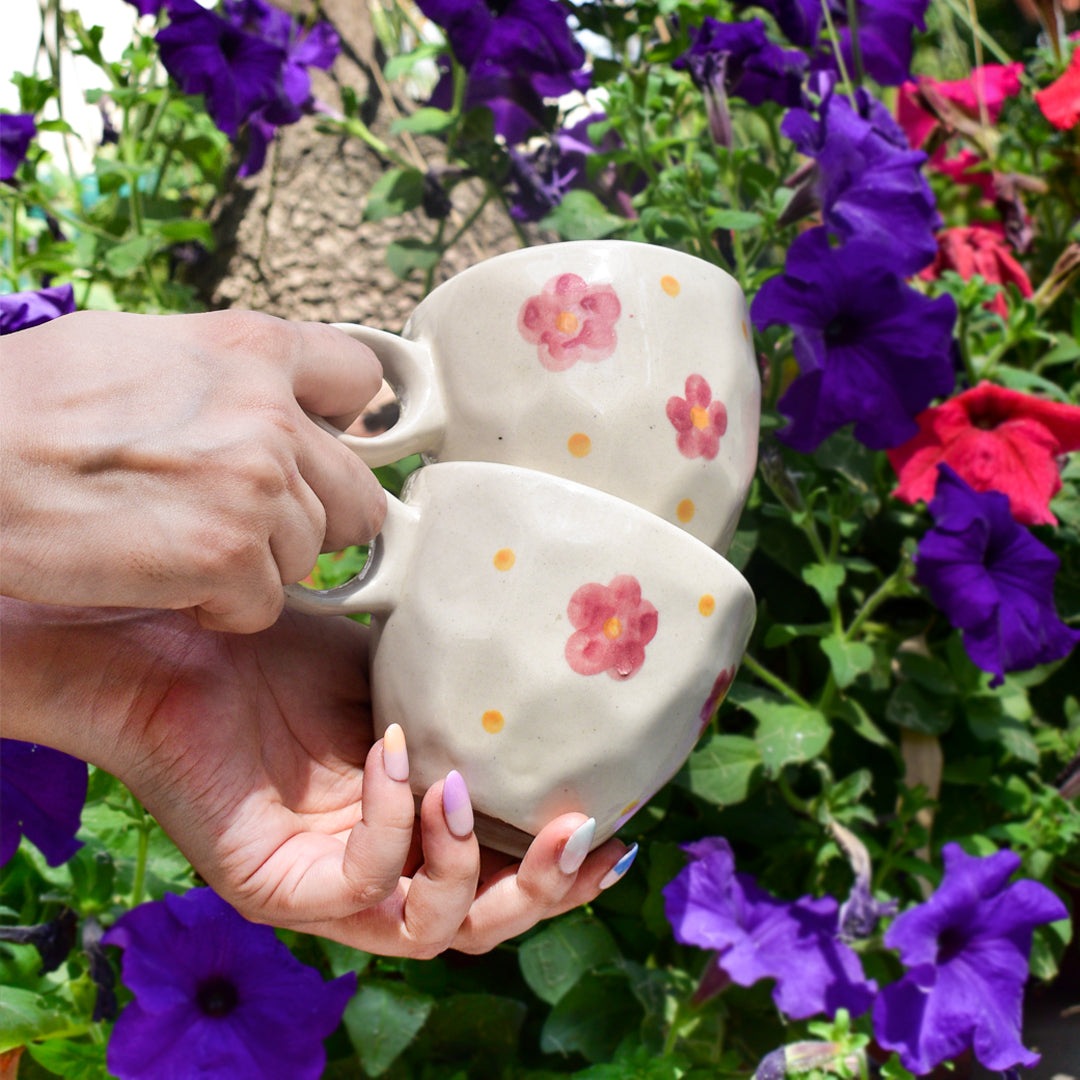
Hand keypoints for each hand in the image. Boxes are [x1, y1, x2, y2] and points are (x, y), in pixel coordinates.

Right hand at [0, 310, 384, 632]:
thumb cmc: (27, 406)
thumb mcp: (143, 350)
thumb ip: (231, 377)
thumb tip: (283, 398)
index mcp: (253, 347)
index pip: (360, 382)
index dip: (341, 428)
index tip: (314, 452)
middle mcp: (271, 412)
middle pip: (358, 496)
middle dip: (308, 518)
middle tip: (240, 523)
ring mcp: (255, 484)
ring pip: (308, 555)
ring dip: (254, 564)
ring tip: (176, 541)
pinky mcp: (227, 553)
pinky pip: (263, 605)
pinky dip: (220, 607)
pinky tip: (162, 577)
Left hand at [3, 601, 631, 955]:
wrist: (186, 639)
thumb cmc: (285, 648)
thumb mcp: (398, 670)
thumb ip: (464, 690)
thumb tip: (549, 660)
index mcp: (411, 825)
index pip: (497, 873)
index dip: (563, 866)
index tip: (617, 824)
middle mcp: (375, 867)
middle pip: (478, 923)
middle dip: (542, 891)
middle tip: (582, 835)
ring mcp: (325, 886)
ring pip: (429, 931)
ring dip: (468, 864)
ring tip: (465, 786)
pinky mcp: (275, 888)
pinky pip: (360, 886)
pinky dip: (394, 820)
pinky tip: (397, 753)